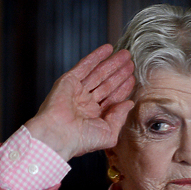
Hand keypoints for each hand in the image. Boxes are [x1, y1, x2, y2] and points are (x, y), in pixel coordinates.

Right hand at [24, 45, 134, 160]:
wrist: (58, 135)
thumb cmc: (80, 140)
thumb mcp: (108, 134)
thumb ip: (119, 118)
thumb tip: (129, 104)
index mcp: (93, 116)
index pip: (111, 98)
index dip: (123, 88)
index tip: (132, 78)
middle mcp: (85, 103)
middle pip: (106, 83)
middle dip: (119, 73)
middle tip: (130, 62)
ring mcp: (77, 91)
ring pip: (98, 73)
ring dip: (111, 63)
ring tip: (125, 54)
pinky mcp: (68, 81)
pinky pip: (84, 66)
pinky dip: (96, 56)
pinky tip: (108, 49)